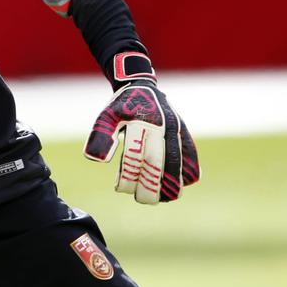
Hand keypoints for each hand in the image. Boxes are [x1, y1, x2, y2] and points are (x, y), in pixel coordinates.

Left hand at [84, 82, 199, 203]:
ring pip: (177, 160)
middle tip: (145, 200)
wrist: (142, 86)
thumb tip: (97, 161)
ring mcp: (175, 127)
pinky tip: (183, 184)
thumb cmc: (122, 106)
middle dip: (152, 186)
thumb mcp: (106, 116)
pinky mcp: (184, 130)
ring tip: (165, 198)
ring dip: (173, 182)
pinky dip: (189, 169)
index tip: (121, 189)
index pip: (134, 155)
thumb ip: (100, 136)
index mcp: (139, 121)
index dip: (129, 176)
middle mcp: (161, 124)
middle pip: (157, 162)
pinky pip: (190, 152)